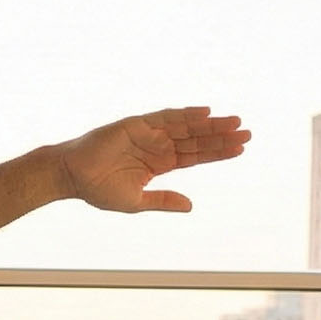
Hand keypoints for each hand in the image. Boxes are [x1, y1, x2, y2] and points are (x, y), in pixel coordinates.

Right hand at [56, 107, 250, 213]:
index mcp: (160, 164)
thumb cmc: (99, 191)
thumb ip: (163, 201)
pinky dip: (185, 115)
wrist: (72, 177)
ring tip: (234, 123)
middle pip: (197, 140)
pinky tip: (205, 113)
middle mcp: (159, 146)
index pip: (196, 156)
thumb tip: (191, 206)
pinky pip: (166, 117)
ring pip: (187, 127)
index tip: (241, 150)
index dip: (218, 153)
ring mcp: (149, 134)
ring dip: (210, 125)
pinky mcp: (137, 125)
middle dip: (221, 137)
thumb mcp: (137, 202)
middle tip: (247, 133)